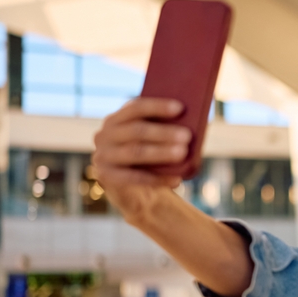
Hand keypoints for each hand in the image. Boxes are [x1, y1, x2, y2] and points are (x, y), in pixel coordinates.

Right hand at [92, 98, 189, 220]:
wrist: (133, 189)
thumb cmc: (149, 157)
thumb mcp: (153, 140)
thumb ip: (165, 129)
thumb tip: (194, 123)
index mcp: (117, 119)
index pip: (136, 107)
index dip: (157, 107)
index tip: (180, 108)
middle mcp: (105, 134)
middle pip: (136, 130)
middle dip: (163, 132)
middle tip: (187, 135)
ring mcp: (103, 155)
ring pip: (135, 152)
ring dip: (161, 152)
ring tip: (182, 153)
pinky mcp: (106, 176)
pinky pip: (135, 177)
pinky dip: (158, 178)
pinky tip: (177, 179)